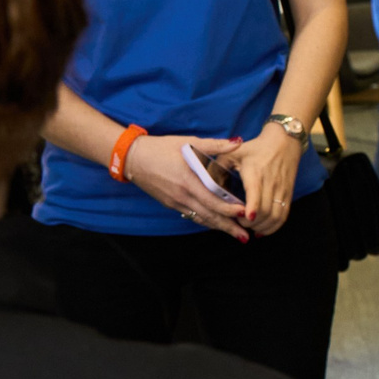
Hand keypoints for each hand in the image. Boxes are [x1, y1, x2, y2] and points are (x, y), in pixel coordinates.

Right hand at [127, 134, 248, 241]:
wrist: (133, 158)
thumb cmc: (161, 148)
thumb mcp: (188, 142)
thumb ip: (215, 145)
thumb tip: (238, 142)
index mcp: (188, 181)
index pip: (212, 200)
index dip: (229, 209)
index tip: (245, 213)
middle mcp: (182, 195)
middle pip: (209, 215)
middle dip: (228, 227)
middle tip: (245, 237)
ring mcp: (175, 202)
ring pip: (201, 219)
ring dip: (219, 227)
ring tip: (236, 235)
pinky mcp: (171, 204)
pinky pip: (192, 215)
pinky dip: (206, 221)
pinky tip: (216, 225)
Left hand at [212, 124, 300, 236]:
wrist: (284, 142)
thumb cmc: (254, 148)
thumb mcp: (232, 153)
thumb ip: (217, 169)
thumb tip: (205, 187)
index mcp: (255, 172)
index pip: (256, 193)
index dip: (252, 208)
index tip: (246, 218)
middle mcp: (270, 182)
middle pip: (265, 211)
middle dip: (251, 224)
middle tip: (238, 224)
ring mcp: (281, 189)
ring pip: (275, 216)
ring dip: (262, 227)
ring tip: (250, 228)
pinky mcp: (288, 194)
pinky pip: (284, 215)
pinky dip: (274, 227)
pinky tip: (262, 230)